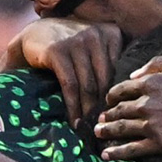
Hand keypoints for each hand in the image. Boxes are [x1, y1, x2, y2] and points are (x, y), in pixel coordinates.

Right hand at [1, 18, 122, 126]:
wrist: (34, 35)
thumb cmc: (70, 46)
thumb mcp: (94, 47)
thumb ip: (110, 63)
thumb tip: (128, 99)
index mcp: (111, 33)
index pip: (119, 71)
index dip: (117, 96)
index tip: (116, 116)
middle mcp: (96, 35)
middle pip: (105, 80)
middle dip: (103, 107)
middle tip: (103, 127)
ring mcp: (76, 41)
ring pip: (88, 85)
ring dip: (87, 111)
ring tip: (88, 128)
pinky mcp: (57, 51)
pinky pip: (70, 86)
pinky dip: (73, 106)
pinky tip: (74, 120)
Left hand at [96, 55, 161, 160]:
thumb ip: (157, 63)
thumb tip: (134, 74)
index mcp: (151, 82)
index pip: (122, 89)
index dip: (113, 96)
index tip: (109, 101)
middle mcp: (147, 103)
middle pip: (119, 110)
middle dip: (107, 115)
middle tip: (99, 121)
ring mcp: (152, 124)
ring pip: (122, 129)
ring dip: (107, 132)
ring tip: (98, 134)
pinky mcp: (160, 143)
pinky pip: (133, 149)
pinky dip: (118, 152)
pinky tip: (107, 155)